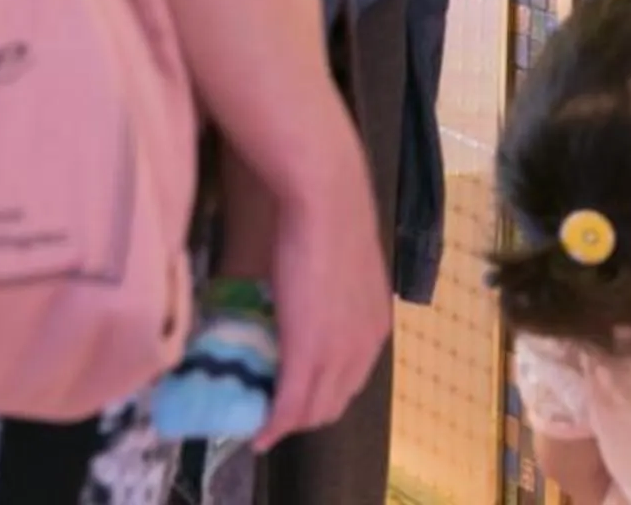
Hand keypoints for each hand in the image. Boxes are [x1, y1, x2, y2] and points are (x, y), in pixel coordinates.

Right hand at [256, 125, 390, 448]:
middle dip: (302, 414)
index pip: (348, 380)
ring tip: (259, 419)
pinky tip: (257, 434)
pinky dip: (272, 425)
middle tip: (269, 411)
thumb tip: (284, 306)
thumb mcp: (328, 270)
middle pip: (333, 402)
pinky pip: (290, 405)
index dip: (319, 394)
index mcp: (373, 324)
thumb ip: (315, 298)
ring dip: (285, 421)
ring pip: (313, 410)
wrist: (325, 196)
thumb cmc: (322, 217)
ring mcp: (340, 352)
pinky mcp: (310, 353)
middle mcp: (364, 345)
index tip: (291, 396)